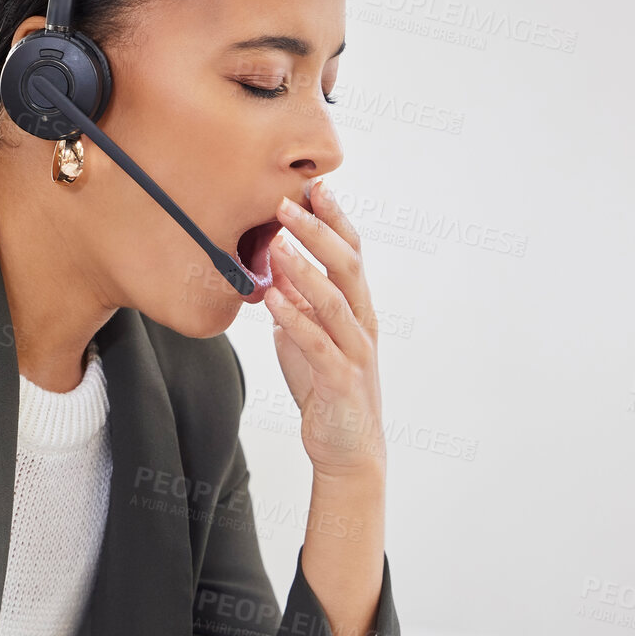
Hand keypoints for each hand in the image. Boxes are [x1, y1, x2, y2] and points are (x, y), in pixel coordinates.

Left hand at [261, 181, 385, 479]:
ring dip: (304, 268)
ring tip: (275, 242)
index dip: (334, 218)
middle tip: (287, 201)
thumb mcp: (306, 339)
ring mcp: (355, 352)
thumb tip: (274, 269)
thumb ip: (296, 304)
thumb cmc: (325, 391)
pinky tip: (272, 300)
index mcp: (356, 309)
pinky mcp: (341, 381)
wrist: (348, 450)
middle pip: (348, 265)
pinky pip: (318, 343)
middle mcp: (362, 324)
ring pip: (335, 300)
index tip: (314, 185)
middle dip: (318, 230)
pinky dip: (295, 318)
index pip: (350, 252)